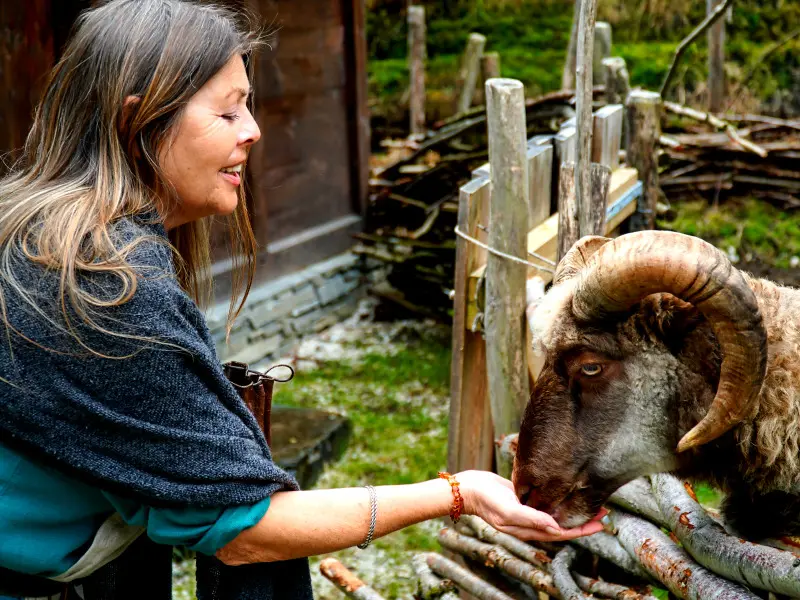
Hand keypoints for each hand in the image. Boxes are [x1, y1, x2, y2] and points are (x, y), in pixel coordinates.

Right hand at [455, 470, 603, 541]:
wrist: (468, 489)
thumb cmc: (486, 499)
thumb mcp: (508, 508)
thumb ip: (530, 518)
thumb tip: (555, 526)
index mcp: (528, 529)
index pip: (561, 533)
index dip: (582, 530)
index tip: (600, 524)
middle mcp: (530, 523)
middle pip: (563, 526)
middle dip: (583, 521)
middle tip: (604, 513)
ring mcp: (527, 512)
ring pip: (556, 516)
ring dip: (573, 511)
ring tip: (590, 503)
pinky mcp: (524, 500)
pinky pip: (546, 505)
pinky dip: (560, 502)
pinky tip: (567, 495)